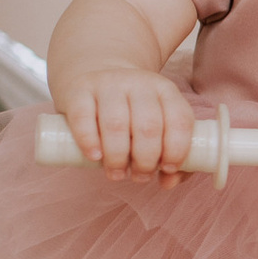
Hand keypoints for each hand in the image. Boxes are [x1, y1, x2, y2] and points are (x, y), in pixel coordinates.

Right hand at [63, 65, 195, 178]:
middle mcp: (138, 84)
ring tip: (116, 174)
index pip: (179, 120)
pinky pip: (83, 117)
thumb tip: (168, 183)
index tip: (167, 169)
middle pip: (148, 126)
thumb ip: (171, 154)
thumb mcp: (157, 122)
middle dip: (146, 160)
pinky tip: (95, 157)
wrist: (95, 75)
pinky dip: (89, 141)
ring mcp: (107, 84)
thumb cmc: (132, 111)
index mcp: (165, 90)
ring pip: (116, 124)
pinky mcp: (78, 90)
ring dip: (118, 158)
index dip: (177, 150)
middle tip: (139, 176)